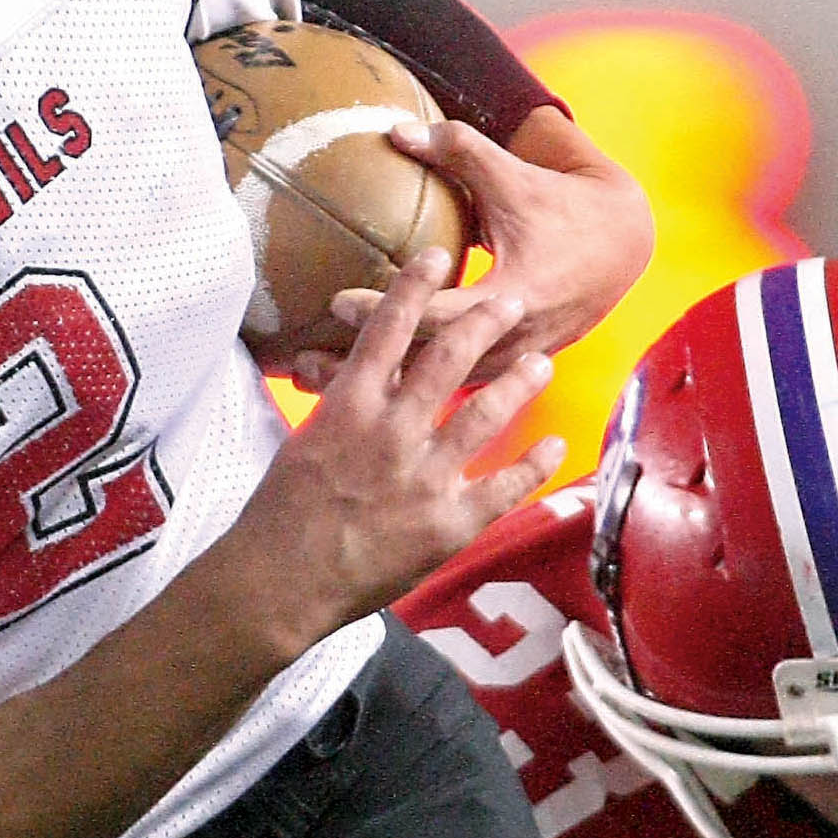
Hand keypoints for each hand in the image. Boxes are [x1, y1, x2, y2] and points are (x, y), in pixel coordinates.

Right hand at [231, 247, 563, 647]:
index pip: (387, 329)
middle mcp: (393, 430)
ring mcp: (426, 476)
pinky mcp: (450, 522)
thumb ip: (340, 406)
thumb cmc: (280, 515)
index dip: (414, 287)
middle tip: (512, 302)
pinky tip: (557, 446)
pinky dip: (535, 465)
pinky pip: (505, 486)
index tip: (437, 255)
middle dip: (485, 324)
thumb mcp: (303, 442)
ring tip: (542, 362)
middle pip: (449, 360)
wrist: (280, 581)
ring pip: (486, 413)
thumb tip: (355, 372)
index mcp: (350, 405)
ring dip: (520, 383)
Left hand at [290, 109, 653, 391]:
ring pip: (436, 387)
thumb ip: (458, 149)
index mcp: (519, 297)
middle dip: (368, 368)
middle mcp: (516, 341)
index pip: (442, 316)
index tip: (336, 303)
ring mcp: (513, 362)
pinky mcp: (508, 368)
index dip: (390, 312)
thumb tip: (396, 130)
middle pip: (429, 368)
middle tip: (303, 362)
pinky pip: (450, 386)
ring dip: (379, 387)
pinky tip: (358, 390)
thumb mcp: (515, 176)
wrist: (625, 244)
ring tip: (312, 385)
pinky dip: (405, 389)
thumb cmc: (565, 206)